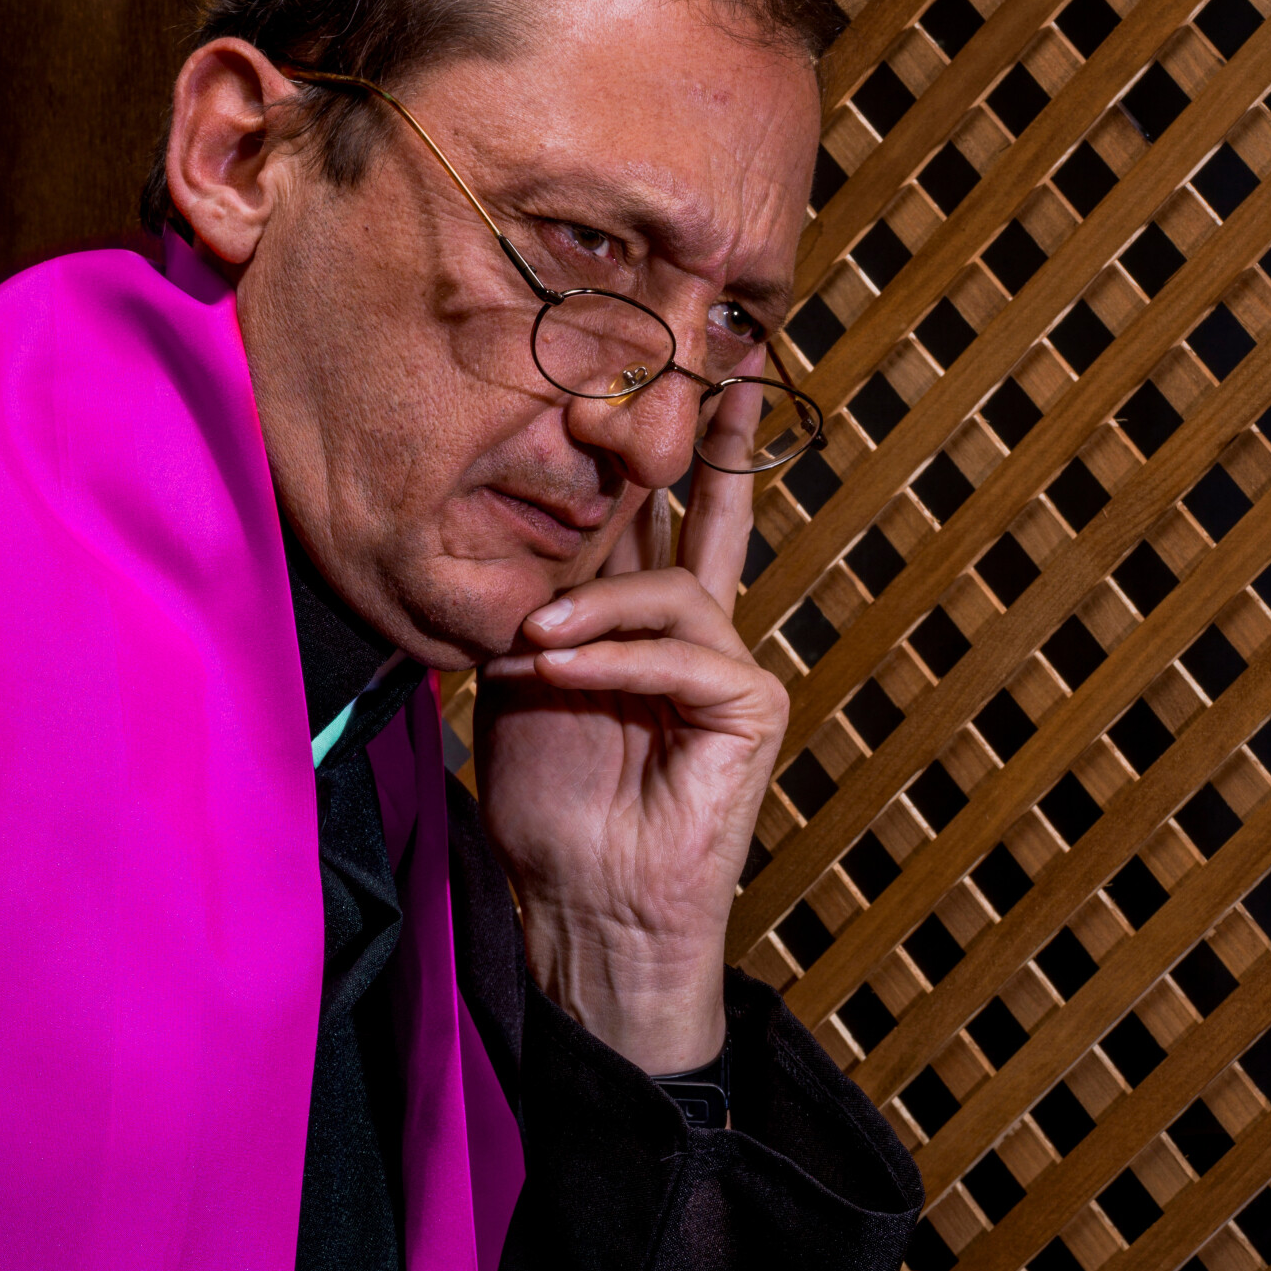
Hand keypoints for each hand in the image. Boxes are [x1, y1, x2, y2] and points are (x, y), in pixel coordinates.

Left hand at [473, 390, 788, 1072]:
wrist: (580, 908)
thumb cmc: (546, 808)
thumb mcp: (520, 682)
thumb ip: (534, 609)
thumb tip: (520, 539)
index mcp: (640, 623)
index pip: (656, 521)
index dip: (661, 452)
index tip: (662, 378)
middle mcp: (695, 632)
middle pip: (711, 517)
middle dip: (718, 441)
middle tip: (728, 362)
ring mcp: (730, 668)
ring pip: (675, 589)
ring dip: (595, 608)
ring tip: (530, 644)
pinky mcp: (751, 708)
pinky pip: (687, 652)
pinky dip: (617, 661)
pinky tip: (559, 672)